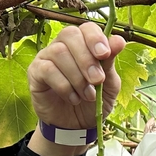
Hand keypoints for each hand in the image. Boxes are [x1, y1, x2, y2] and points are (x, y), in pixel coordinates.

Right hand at [27, 23, 125, 155]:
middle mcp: (63, 45)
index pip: (86, 28)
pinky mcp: (36, 73)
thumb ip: (110, 62)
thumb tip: (119, 40)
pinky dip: (64, 86)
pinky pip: (47, 70)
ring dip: (77, 76)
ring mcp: (47, 57)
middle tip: (97, 80)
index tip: (104, 54)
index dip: (95, 38)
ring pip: (59, 52)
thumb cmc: (93, 101)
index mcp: (84, 44)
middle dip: (87, 59)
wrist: (77, 127)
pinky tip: (73, 98)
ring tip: (87, 95)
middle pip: (70, 35)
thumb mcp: (109, 84)